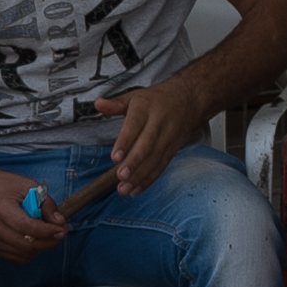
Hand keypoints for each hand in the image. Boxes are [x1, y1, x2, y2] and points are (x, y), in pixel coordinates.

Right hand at [0, 169, 70, 264]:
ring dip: (41, 246)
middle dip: (49, 241)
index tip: (62, 228)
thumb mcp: (29, 186)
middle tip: (61, 232)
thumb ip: (46, 204)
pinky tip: (33, 237)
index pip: (28, 227)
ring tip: (46, 232)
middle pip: (28, 245)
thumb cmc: (6, 186)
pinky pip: (18, 257)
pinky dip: (31, 250)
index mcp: (1, 209)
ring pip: (25, 254)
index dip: (48, 231)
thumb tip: (60, 223)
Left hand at [91, 81, 208, 196]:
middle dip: (134, 162)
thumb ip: (116, 104)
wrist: (189, 99)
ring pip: (155, 158)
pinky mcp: (174, 148)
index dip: (125, 141)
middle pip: (147, 144)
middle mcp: (159, 122)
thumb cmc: (156, 99)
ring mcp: (169, 136)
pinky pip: (162, 165)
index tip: (115, 157)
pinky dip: (150, 179)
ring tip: (125, 189)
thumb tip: (98, 104)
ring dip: (140, 176)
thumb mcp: (135, 96)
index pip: (135, 125)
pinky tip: (137, 189)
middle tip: (121, 177)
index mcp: (146, 107)